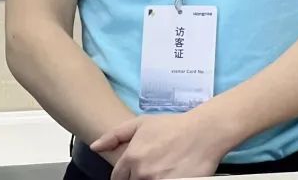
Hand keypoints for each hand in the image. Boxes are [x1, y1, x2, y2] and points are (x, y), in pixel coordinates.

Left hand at [92, 113, 225, 179]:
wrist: (202, 133)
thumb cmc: (172, 126)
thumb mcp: (141, 123)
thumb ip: (114, 135)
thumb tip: (95, 146)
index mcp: (132, 157)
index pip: (117, 178)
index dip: (124, 176)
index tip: (133, 172)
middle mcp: (142, 173)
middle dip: (138, 178)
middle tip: (151, 168)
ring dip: (150, 179)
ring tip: (162, 168)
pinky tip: (170, 173)